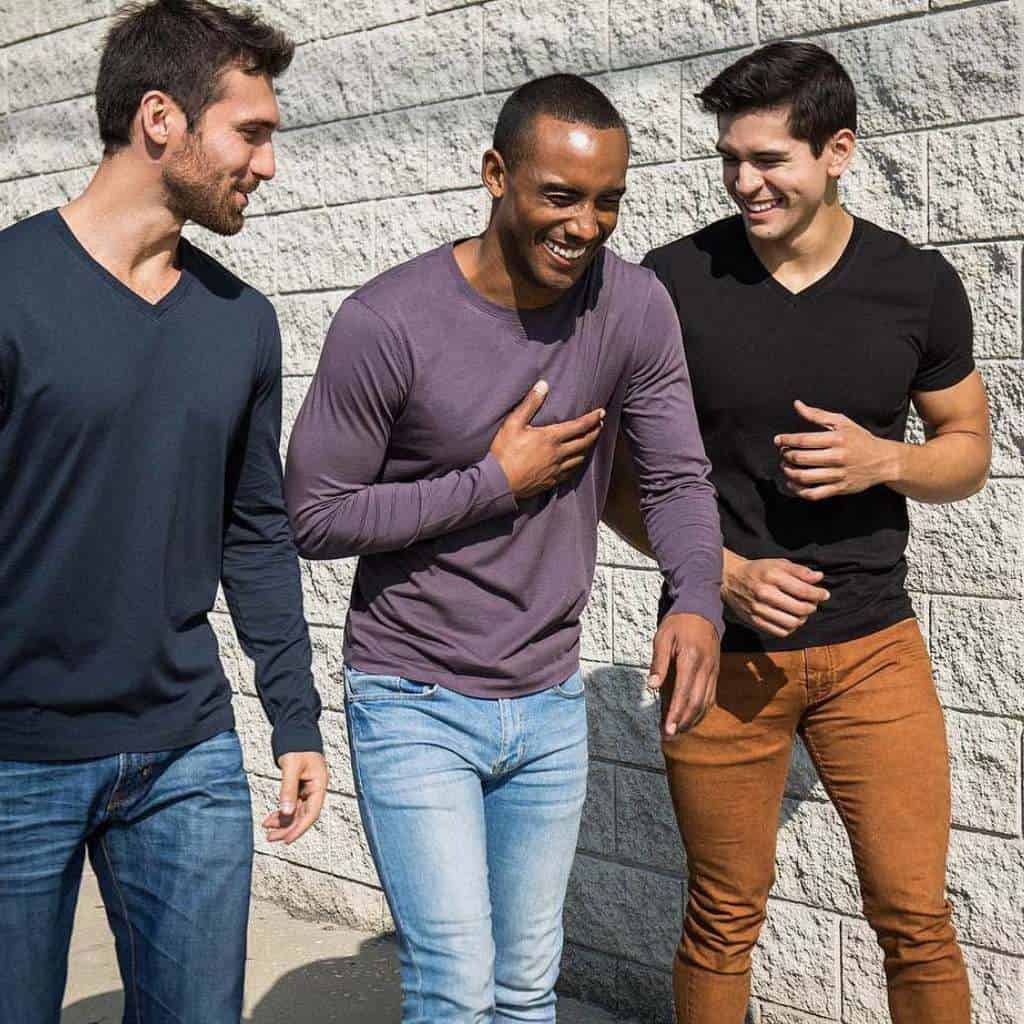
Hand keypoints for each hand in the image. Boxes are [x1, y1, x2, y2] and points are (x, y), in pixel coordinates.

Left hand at [263, 751, 327, 844]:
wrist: (295, 731)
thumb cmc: (298, 745)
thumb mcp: (292, 767)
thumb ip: (288, 790)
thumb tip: (286, 812)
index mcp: (320, 784)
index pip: (312, 813)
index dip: (300, 828)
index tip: (287, 839)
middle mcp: (315, 789)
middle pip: (304, 815)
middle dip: (288, 828)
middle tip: (272, 838)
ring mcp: (308, 788)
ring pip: (297, 811)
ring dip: (283, 821)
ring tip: (268, 829)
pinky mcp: (299, 786)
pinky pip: (292, 804)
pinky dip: (282, 812)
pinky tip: (271, 817)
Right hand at [490, 380, 604, 498]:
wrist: (498, 482)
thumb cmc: (503, 452)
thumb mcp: (513, 423)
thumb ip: (530, 403)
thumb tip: (543, 385)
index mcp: (551, 438)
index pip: (579, 426)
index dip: (592, 418)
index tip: (601, 412)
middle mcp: (558, 454)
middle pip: (584, 442)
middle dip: (595, 432)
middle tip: (600, 424)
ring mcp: (556, 469)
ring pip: (580, 458)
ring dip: (587, 448)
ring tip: (589, 441)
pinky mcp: (551, 481)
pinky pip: (571, 473)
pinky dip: (577, 464)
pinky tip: (576, 462)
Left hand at [646, 613, 719, 737]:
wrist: (702, 611)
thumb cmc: (678, 624)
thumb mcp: (662, 637)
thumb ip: (659, 663)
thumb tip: (652, 686)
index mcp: (690, 659)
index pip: (683, 693)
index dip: (675, 713)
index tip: (667, 729)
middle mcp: (705, 668)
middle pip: (696, 703)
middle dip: (683, 722)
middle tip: (669, 735)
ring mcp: (713, 671)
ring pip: (706, 703)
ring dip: (692, 720)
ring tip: (677, 732)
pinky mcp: (715, 673)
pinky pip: (711, 697)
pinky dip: (702, 711)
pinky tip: (691, 719)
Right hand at [723, 553, 828, 637]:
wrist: (729, 579)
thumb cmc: (757, 570)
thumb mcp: (777, 563)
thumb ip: (799, 570)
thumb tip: (819, 577)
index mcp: (772, 576)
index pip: (803, 590)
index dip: (818, 594)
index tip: (824, 594)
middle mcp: (764, 593)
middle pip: (800, 609)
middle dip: (812, 607)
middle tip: (813, 603)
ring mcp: (758, 609)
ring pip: (792, 622)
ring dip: (802, 619)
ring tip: (802, 612)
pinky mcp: (754, 620)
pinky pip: (780, 631)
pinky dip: (790, 628)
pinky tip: (791, 619)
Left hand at [775, 399, 900, 500]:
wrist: (884, 461)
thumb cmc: (860, 439)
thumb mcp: (842, 422)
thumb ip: (817, 414)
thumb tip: (797, 404)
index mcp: (836, 439)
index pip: (803, 440)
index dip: (786, 440)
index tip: (778, 440)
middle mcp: (837, 457)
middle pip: (801, 458)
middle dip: (786, 456)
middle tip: (783, 454)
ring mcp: (839, 474)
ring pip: (804, 477)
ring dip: (789, 472)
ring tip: (785, 467)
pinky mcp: (840, 488)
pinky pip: (814, 493)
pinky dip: (798, 490)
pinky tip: (792, 483)